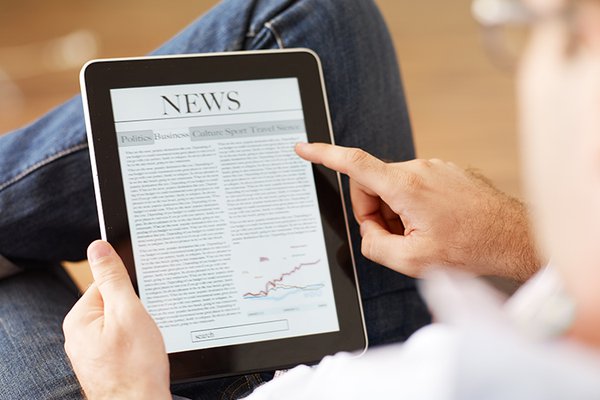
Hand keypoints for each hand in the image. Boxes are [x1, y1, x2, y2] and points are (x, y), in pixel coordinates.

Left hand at [63, 240, 170, 399]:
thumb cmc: (135, 367)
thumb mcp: (128, 312)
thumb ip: (113, 278)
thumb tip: (98, 247)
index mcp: (79, 319)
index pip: (105, 285)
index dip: (130, 292)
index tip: (141, 304)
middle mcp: (79, 336)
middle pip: (114, 304)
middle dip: (135, 312)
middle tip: (144, 329)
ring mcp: (91, 352)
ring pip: (121, 325)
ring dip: (137, 329)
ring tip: (144, 345)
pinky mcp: (104, 364)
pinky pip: (122, 342)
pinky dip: (135, 345)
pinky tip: (143, 355)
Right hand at [296, 143, 540, 281]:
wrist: (514, 237)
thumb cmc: (471, 247)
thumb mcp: (413, 261)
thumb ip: (375, 245)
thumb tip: (368, 232)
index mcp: (405, 186)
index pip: (354, 163)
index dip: (324, 155)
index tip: (303, 148)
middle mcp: (419, 169)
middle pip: (372, 185)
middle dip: (375, 212)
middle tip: (399, 237)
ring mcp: (435, 167)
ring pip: (394, 188)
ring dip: (398, 212)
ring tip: (424, 234)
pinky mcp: (447, 171)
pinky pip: (416, 185)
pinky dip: (415, 205)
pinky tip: (437, 224)